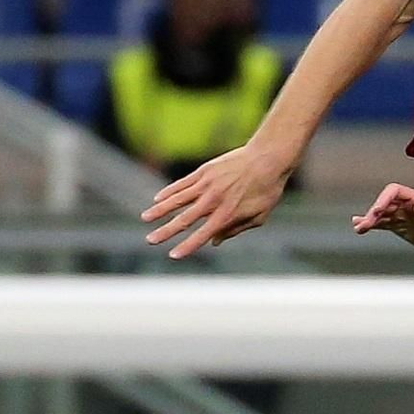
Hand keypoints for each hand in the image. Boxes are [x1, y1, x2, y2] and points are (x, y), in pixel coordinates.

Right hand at [140, 144, 293, 259]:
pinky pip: (182, 183)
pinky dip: (169, 191)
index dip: (187, 246)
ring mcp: (207, 184)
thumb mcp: (259, 215)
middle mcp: (213, 200)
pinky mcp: (204, 171)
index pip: (203, 235)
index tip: (173, 256)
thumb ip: (236, 229)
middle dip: (166, 232)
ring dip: (160, 210)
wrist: (268, 158)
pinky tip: (158, 198)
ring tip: (145, 219)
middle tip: (150, 241)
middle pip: (184, 219)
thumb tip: (214, 241)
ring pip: (178, 199)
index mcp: (227, 214)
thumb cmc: (268, 189)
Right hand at [352, 182, 413, 253]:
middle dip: (374, 212)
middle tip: (366, 223)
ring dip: (370, 220)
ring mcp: (406, 217)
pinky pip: (385, 225)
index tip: (378, 211)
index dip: (385, 199)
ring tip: (359, 227)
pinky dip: (373, 226)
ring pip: (382, 215)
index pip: (396, 192)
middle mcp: (410, 206)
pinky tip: (362, 228)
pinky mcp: (404, 229)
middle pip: (385, 203)